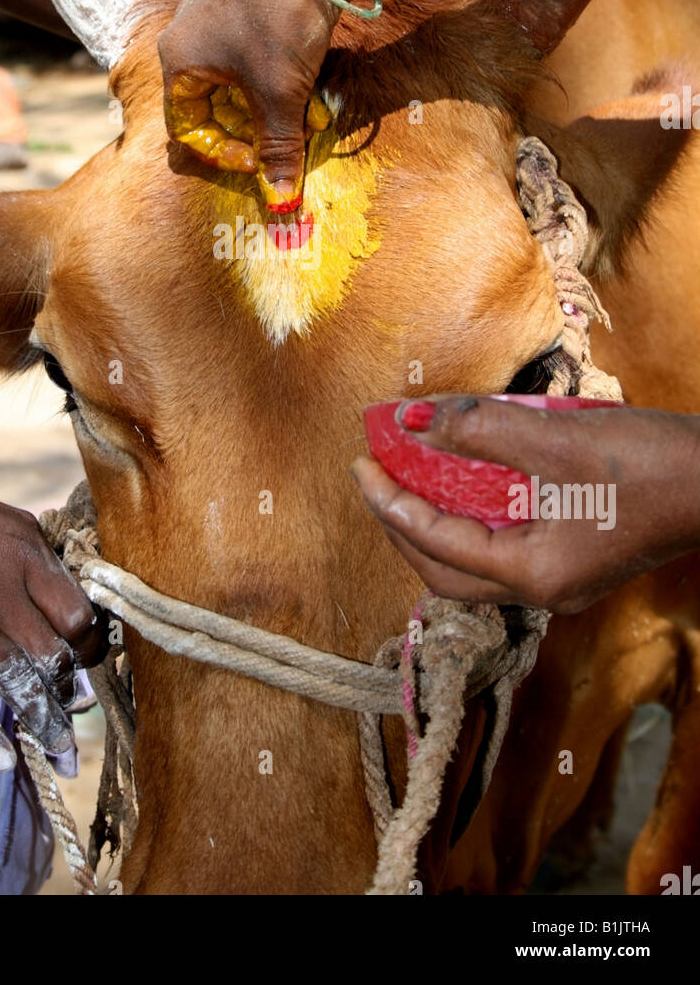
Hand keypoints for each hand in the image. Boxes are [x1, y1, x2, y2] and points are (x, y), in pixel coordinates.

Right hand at [0, 453, 105, 768]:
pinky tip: (2, 758)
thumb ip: (41, 559)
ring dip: (41, 718)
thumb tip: (75, 595)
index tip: (88, 656)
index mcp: (24, 557)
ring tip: (59, 745)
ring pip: (13, 682)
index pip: (76, 616)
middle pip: (50, 655)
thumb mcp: (6, 520)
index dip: (89, 643)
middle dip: (67, 686)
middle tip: (74, 705)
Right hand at [158, 0, 338, 209]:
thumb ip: (278, 149)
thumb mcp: (281, 96)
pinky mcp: (246, 6)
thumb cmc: (283, 25)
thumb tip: (279, 202)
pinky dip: (281, 80)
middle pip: (214, 106)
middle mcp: (188, 36)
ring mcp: (216, 18)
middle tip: (287, 140)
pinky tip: (313, 87)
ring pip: (240, 83)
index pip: (186, 127)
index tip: (258, 161)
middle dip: (257, 129)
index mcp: (178, 59)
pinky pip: (255, 58)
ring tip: (310, 116)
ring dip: (275, 108)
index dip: (222, 153)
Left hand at [351, 396, 699, 612]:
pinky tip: (464, 478)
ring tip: (409, 474)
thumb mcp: (555, 440)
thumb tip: (412, 421)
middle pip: (445, 568)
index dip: (390, 502)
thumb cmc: (651, 464)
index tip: (361, 463)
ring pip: (473, 561)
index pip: (436, 542)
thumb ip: (478, 431)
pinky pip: (503, 546)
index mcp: (533, 573)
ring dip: (435, 520)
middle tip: (374, 476)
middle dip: (401, 523)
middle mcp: (542, 590)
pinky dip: (472, 515)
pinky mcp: (574, 558)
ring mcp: (561, 579)